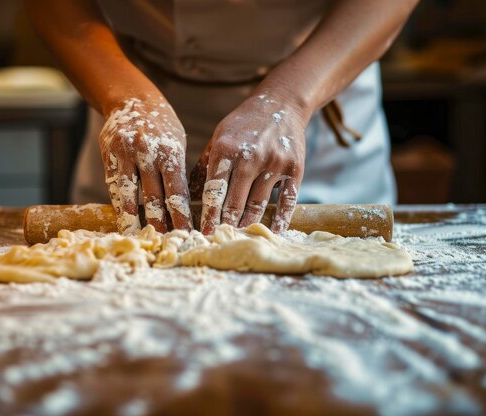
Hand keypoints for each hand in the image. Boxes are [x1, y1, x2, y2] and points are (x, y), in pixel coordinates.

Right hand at [99, 95, 191, 233]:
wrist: (133, 100)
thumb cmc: (162, 127)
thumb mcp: (177, 143)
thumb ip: (178, 171)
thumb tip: (184, 205)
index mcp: (170, 152)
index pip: (177, 192)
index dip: (181, 216)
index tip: (186, 234)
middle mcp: (147, 154)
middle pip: (154, 198)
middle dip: (161, 224)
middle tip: (166, 244)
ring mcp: (125, 155)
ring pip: (130, 196)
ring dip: (136, 221)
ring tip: (141, 240)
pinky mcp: (108, 157)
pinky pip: (115, 187)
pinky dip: (120, 206)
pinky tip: (125, 221)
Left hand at [190, 92, 307, 234]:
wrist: (282, 103)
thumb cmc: (244, 124)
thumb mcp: (219, 136)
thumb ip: (206, 165)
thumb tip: (191, 195)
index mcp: (227, 148)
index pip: (214, 189)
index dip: (209, 214)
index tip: (203, 232)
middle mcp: (251, 156)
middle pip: (235, 201)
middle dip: (225, 224)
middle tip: (219, 241)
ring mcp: (275, 163)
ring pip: (258, 204)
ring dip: (248, 225)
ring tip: (239, 239)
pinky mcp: (294, 169)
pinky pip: (287, 201)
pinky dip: (280, 219)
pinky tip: (272, 233)